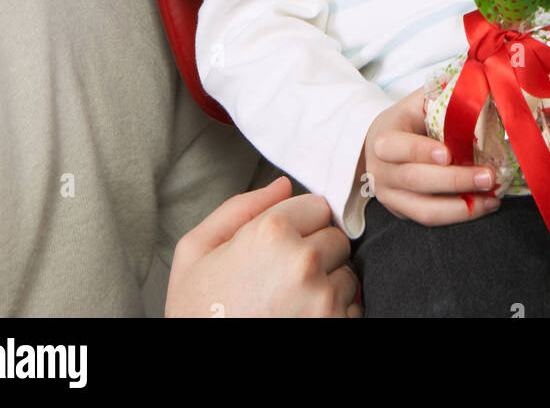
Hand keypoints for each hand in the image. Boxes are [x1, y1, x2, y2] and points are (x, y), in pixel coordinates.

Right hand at [165, 175, 360, 317]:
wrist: (199, 363)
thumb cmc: (196, 312)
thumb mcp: (196, 250)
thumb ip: (239, 208)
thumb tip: (282, 186)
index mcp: (271, 232)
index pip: (318, 206)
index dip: (301, 225)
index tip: (283, 245)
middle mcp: (303, 261)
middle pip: (336, 238)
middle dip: (317, 252)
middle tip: (284, 276)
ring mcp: (323, 299)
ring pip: (346, 273)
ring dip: (327, 284)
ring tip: (291, 301)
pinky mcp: (336, 326)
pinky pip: (353, 306)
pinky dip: (336, 312)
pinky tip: (302, 318)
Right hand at [361, 87, 500, 225]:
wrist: (377, 146)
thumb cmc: (406, 121)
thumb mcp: (415, 103)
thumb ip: (440, 94)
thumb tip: (478, 81)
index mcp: (384, 137)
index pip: (396, 147)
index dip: (421, 151)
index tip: (448, 153)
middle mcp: (382, 171)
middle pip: (416, 180)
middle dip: (454, 181)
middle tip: (487, 176)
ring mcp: (390, 196)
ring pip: (424, 211)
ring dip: (461, 208)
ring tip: (491, 198)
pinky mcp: (402, 212)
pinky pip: (430, 219)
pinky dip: (459, 215)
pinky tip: (483, 205)